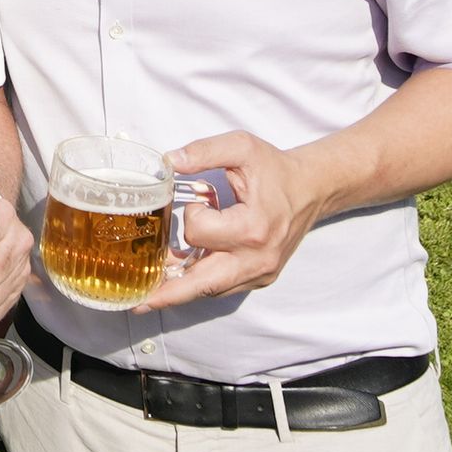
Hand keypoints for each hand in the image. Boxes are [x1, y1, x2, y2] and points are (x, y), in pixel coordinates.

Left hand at [137, 130, 331, 307]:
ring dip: (182, 286)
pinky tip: (182, 275)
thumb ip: (204, 151)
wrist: (312, 189)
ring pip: (211, 289)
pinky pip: (224, 287)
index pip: (200, 232)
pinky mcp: (260, 278)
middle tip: (139, 303)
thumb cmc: (276, 169)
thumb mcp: (241, 148)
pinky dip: (202, 282)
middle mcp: (257, 258)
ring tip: (153, 289)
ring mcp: (260, 273)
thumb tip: (169, 161)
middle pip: (202, 285)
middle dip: (168, 294)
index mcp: (253, 227)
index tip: (199, 200)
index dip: (191, 214)